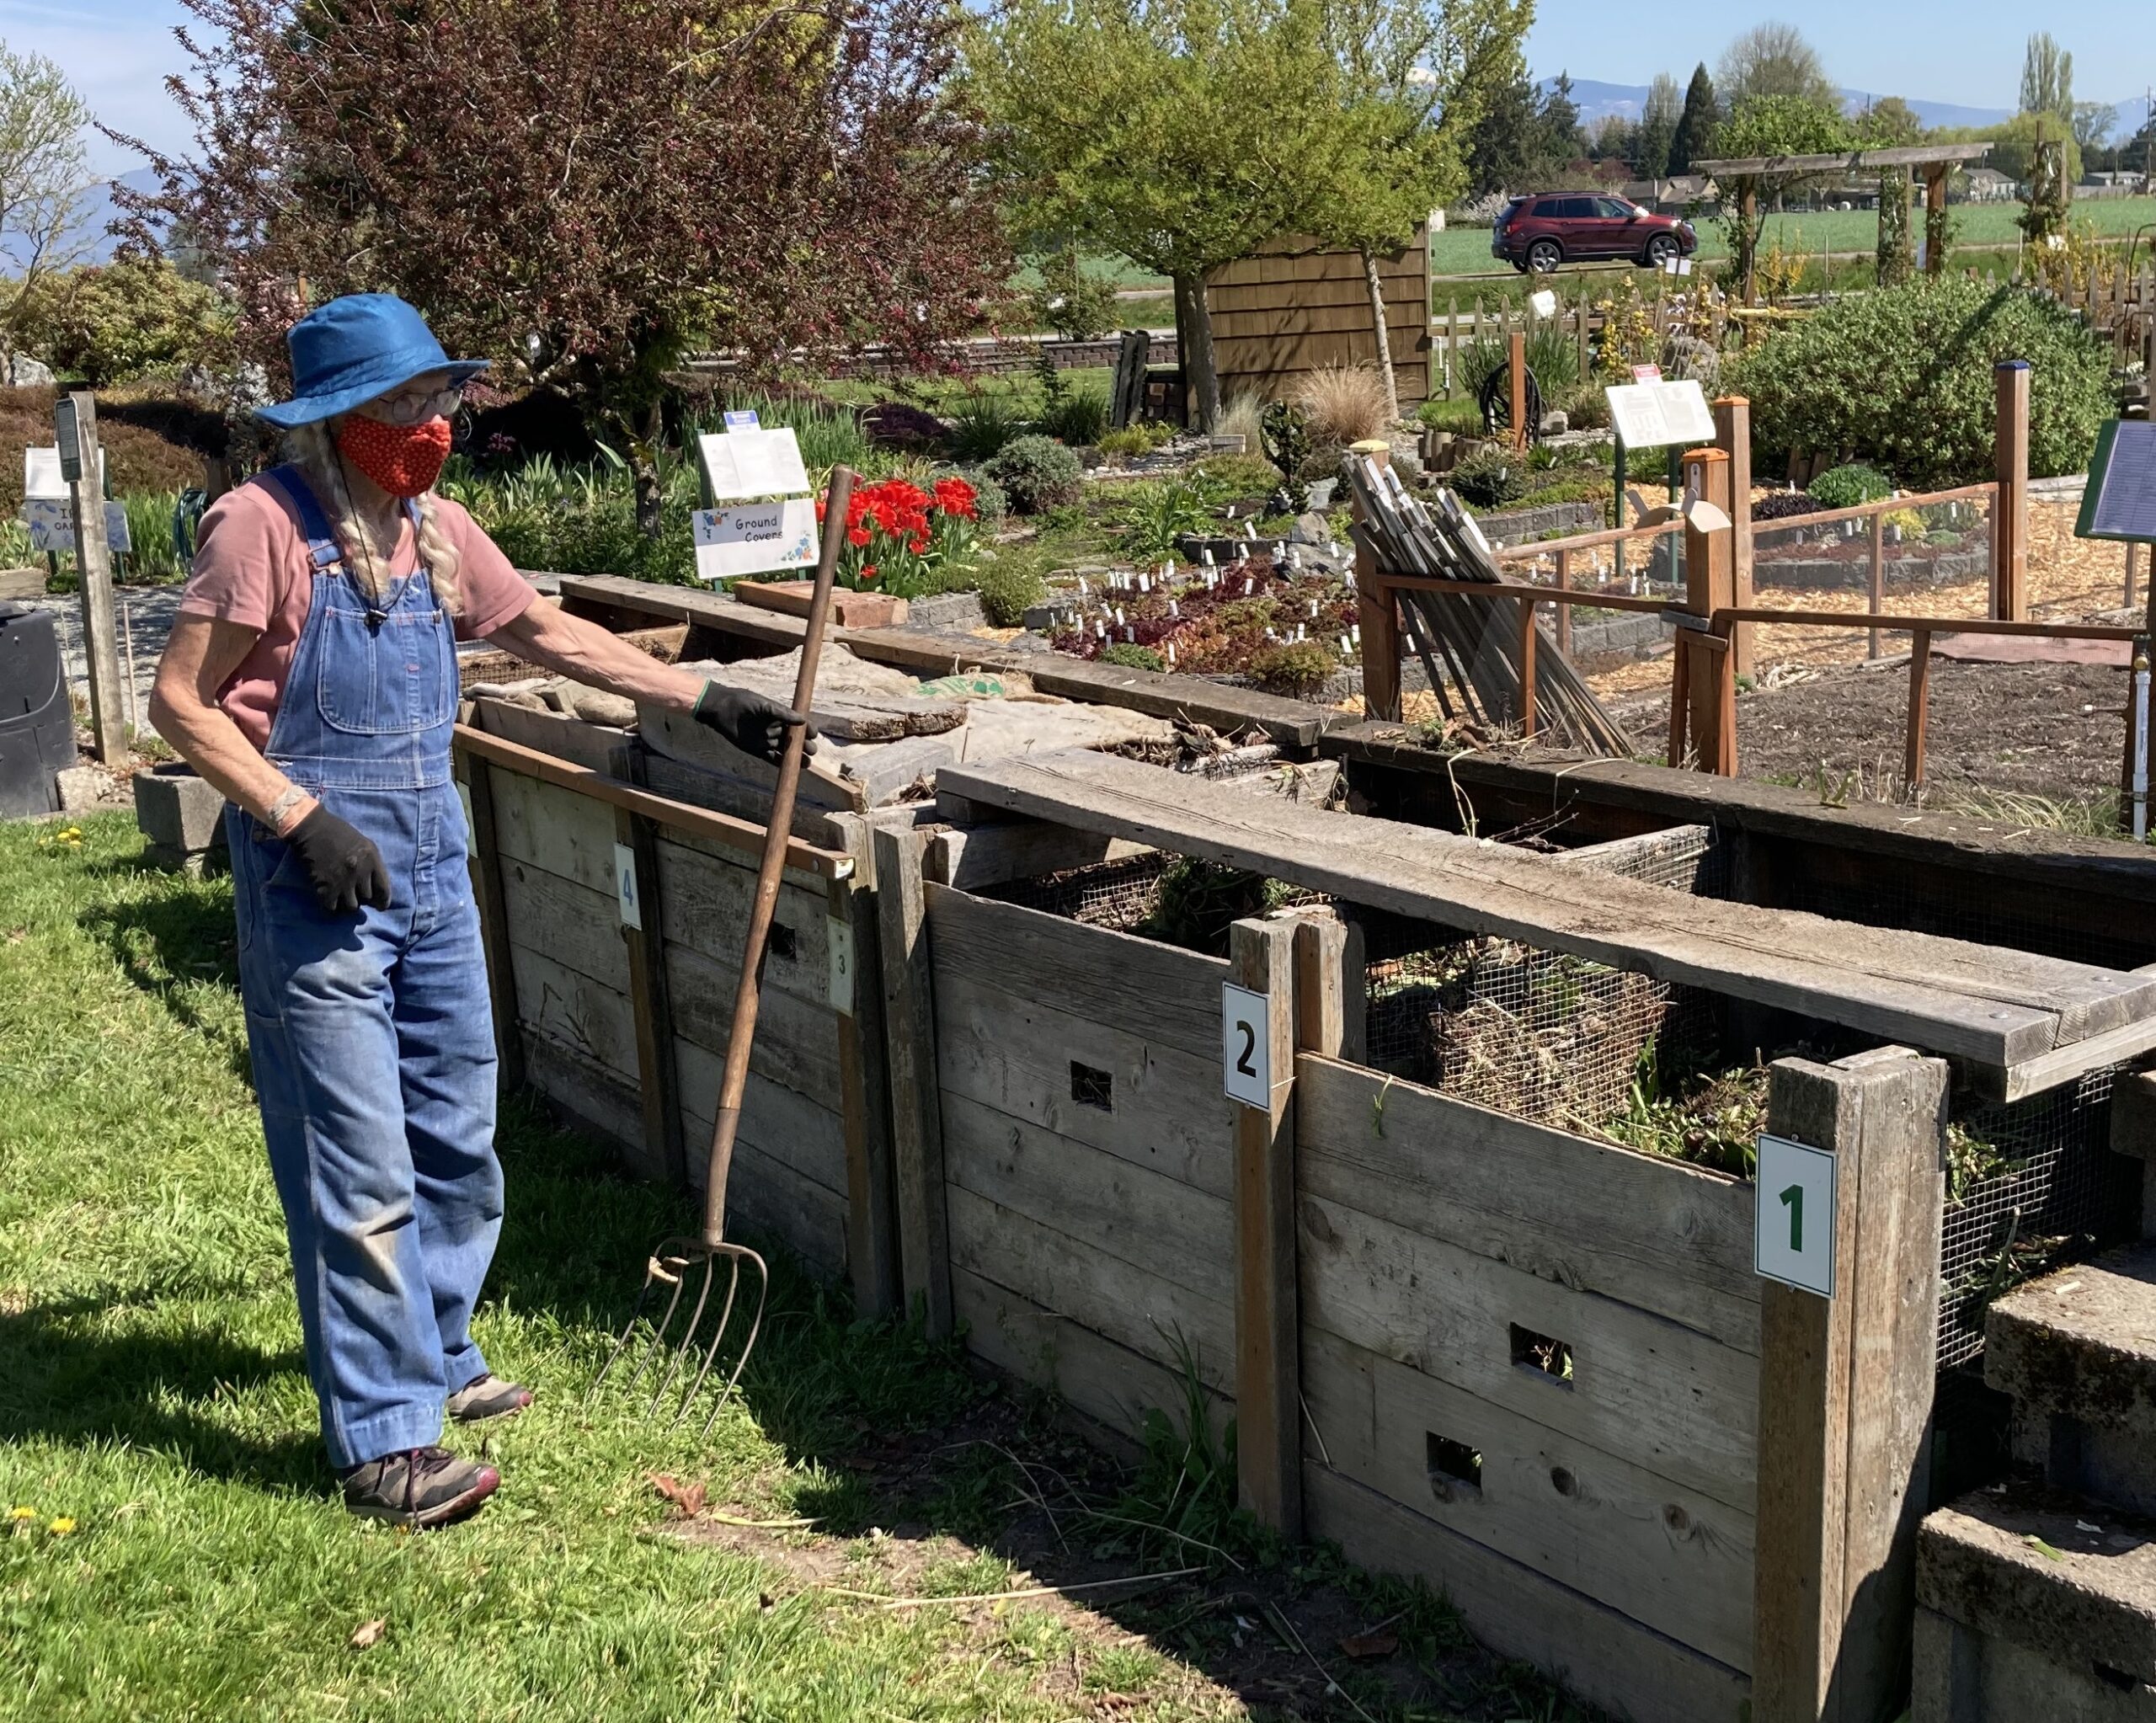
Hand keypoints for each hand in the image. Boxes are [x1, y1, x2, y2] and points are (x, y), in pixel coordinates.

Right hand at [285, 805, 391, 913]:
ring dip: (348, 904)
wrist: (311, 829)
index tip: (380, 906)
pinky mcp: (324, 888)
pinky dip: (332, 906)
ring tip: (343, 897)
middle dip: (363, 899)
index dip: (383, 901)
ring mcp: (342, 881)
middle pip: (367, 900)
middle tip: (355, 894)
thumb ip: (373, 866)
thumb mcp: (365, 845)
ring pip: (351, 907)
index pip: (383, 890)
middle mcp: (359, 872)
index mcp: (372, 860)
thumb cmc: (340, 834)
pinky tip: (330, 898)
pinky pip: (333, 908)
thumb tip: (378, 891)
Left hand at [693, 680, 809, 765]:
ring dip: (796, 757)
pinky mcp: (757, 749)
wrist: (722, 709)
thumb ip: (783, 714)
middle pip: (794, 740)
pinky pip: (771, 759)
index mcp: (780, 716)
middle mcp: (776, 728)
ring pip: (785, 751)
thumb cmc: (744, 702)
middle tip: (812, 751)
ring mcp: (767, 740)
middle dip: (805, 746)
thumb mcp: (765, 706)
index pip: (799, 725)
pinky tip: (789, 767)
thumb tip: (803, 720)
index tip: (813, 734)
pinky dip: (780, 763)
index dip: (807, 730)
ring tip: (806, 764)